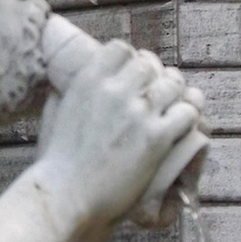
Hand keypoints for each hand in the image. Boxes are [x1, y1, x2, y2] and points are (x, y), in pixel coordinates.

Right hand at [37, 40, 198, 223]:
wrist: (67, 193)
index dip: (131, 60)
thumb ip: (64, 90)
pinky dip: (185, 118)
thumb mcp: (54, 112)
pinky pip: (187, 112)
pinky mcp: (156, 136)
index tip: (132, 75)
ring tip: (169, 110)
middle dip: (154, 78)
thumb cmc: (58, 158)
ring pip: (173, 84)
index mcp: (87, 80)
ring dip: (174, 95)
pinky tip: (175, 130)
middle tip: (154, 96)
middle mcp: (113, 89)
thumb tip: (65, 80)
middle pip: (150, 64)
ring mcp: (136, 112)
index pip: (121, 48)